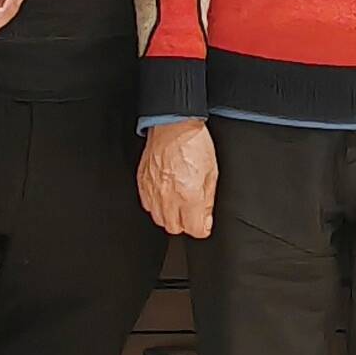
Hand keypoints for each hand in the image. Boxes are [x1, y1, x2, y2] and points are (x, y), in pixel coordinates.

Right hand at [137, 118, 218, 238]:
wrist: (174, 125)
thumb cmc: (194, 143)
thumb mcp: (212, 172)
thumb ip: (208, 200)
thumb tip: (206, 218)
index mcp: (189, 195)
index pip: (195, 229)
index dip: (202, 228)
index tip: (204, 223)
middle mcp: (169, 196)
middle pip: (175, 228)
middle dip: (186, 224)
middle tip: (192, 213)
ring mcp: (153, 191)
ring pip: (159, 219)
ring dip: (170, 216)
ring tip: (178, 204)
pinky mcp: (143, 183)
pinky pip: (147, 205)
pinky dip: (156, 205)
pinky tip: (165, 196)